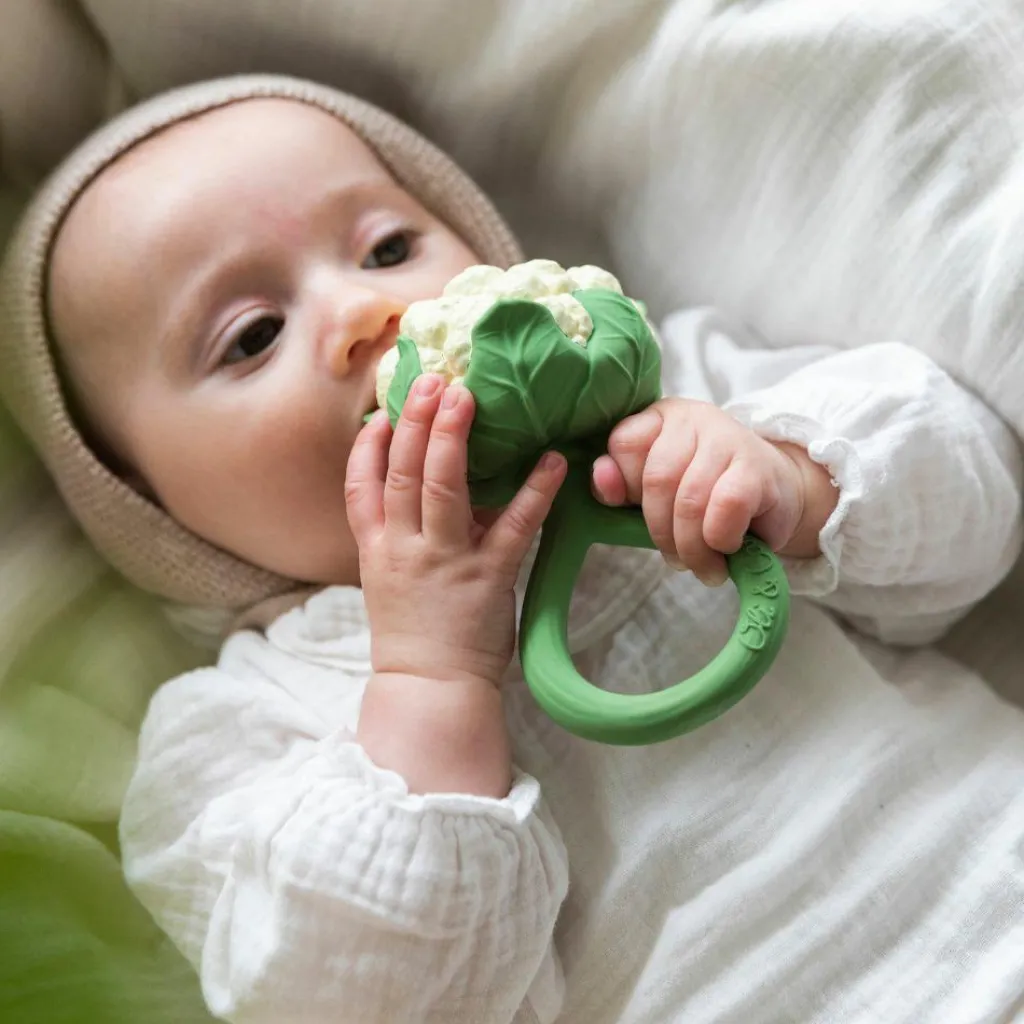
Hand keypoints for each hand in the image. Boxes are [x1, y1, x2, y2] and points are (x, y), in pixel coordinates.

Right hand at [346, 374, 566, 688]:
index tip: (381, 412)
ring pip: (442, 489)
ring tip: (465, 396)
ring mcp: (445, 561)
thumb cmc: (414, 632)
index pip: (360, 487)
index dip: (369, 446)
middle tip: (432, 380)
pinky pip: (513, 527)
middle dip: (414, 423)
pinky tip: (552, 459)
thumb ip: (403, 532)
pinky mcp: (488, 577)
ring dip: (452, 439)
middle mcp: (405, 548)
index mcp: (376, 548)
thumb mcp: (390, 578)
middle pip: (402, 474)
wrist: (430, 688)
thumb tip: (427, 482)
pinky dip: (534, 491)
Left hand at [591, 398, 837, 584]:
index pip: (624, 444)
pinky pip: (725, 506)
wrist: (776, 496)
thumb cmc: (706, 496)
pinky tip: (727, 547)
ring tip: (703, 566)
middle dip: (662, 532)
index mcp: (661, 418)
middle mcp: (693, 419)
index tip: (637, 515)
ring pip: (689, 499)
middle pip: (657, 479)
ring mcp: (728, 438)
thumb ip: (621, 486)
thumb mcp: (654, 492)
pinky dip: (720, 537)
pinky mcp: (757, 467)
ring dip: (692, 546)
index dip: (625, 488)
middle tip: (677, 559)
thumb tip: (602, 479)